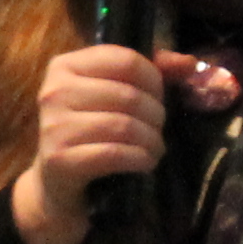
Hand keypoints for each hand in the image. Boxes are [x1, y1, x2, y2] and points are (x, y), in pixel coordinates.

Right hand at [9, 44, 165, 243]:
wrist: (56, 183)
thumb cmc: (90, 131)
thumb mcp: (113, 94)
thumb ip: (151, 72)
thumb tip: (188, 63)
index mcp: (65, 66)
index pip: (125, 60)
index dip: (153, 79)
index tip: (158, 97)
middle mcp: (54, 92)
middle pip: (128, 95)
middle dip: (155, 114)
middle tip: (158, 128)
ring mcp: (54, 127)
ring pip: (124, 126)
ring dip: (151, 140)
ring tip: (155, 147)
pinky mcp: (60, 160)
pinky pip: (114, 154)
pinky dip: (139, 159)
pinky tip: (145, 162)